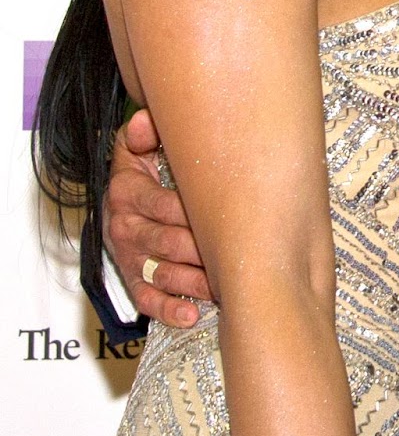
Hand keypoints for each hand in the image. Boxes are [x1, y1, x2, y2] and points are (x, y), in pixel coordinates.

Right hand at [104, 109, 211, 325]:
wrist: (127, 192)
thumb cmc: (149, 164)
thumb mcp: (142, 141)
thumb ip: (145, 131)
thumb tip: (144, 121)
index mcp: (127, 189)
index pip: (164, 204)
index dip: (196, 214)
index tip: (228, 218)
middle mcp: (125, 225)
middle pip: (167, 243)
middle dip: (202, 251)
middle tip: (237, 257)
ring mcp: (129, 255)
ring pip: (162, 273)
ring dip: (193, 283)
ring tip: (222, 289)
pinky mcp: (132, 279)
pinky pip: (146, 300)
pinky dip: (168, 310)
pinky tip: (192, 314)